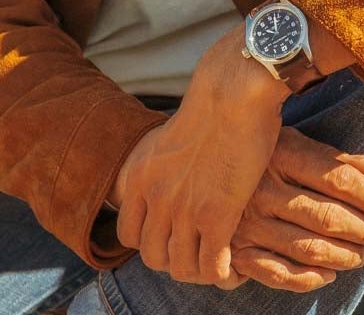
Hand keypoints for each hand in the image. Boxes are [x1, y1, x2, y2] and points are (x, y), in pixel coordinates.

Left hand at [111, 24, 287, 284]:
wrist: (234, 91)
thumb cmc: (213, 103)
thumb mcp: (167, 136)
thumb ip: (160, 164)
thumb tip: (172, 177)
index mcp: (139, 176)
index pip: (128, 235)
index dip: (152, 242)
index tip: (173, 238)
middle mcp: (154, 196)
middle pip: (152, 256)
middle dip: (175, 261)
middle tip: (198, 253)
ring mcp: (182, 208)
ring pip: (181, 267)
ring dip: (200, 270)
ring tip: (218, 262)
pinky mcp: (216, 215)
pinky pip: (211, 264)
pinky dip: (223, 272)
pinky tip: (236, 263)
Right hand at [219, 127, 363, 293]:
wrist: (191, 164)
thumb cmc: (250, 150)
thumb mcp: (285, 138)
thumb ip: (326, 155)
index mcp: (280, 153)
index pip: (337, 178)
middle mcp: (263, 188)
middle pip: (326, 215)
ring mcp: (247, 221)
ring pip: (307, 247)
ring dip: (344, 255)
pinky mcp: (234, 249)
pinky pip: (276, 272)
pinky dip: (307, 278)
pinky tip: (328, 274)